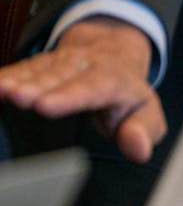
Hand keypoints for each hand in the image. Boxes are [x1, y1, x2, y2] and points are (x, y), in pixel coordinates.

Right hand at [0, 16, 165, 162]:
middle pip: (63, 75)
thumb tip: (139, 147)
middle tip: (19, 97)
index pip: (95, 86)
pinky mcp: (42, 64)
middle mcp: (87, 65)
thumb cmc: (127, 97)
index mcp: (115, 80)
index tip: (47, 106)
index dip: (71, 95)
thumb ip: (144, 130)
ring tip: (2, 90)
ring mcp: (63, 62)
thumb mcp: (146, 113)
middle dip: (40, 86)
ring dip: (20, 80)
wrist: (115, 58)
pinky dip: (8, 76)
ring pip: (41, 69)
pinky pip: (24, 68)